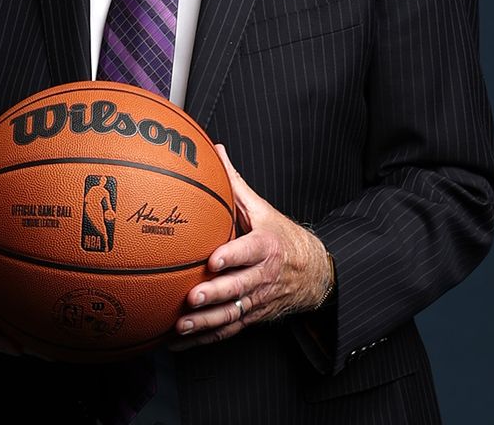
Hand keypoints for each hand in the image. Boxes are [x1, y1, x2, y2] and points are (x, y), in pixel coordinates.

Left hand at [172, 145, 334, 349]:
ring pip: (233, 314)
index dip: (232, 257)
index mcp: (265, 247)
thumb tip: (213, 149)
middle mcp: (263, 276)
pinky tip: (177, 343)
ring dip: (206, 323)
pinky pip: (228, 330)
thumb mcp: (262, 209)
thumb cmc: (279, 236)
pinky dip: (204, 339)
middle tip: (191, 298)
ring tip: (180, 325)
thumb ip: (235, 184)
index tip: (213, 260)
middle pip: (239, 288)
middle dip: (216, 294)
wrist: (316, 273)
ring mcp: (258, 300)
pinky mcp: (252, 316)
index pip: (249, 252)